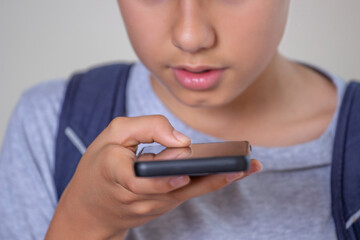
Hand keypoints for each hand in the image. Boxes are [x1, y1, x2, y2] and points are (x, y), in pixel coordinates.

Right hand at [45, 115, 261, 239]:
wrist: (90, 208)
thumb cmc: (100, 166)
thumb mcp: (113, 135)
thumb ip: (146, 128)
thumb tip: (182, 139)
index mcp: (120, 176)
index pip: (144, 182)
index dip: (164, 179)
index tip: (184, 174)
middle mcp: (141, 197)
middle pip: (179, 188)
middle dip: (212, 177)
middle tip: (244, 166)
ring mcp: (154, 206)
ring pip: (190, 192)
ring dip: (219, 179)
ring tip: (247, 167)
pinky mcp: (164, 206)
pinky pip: (189, 194)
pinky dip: (210, 182)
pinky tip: (230, 173)